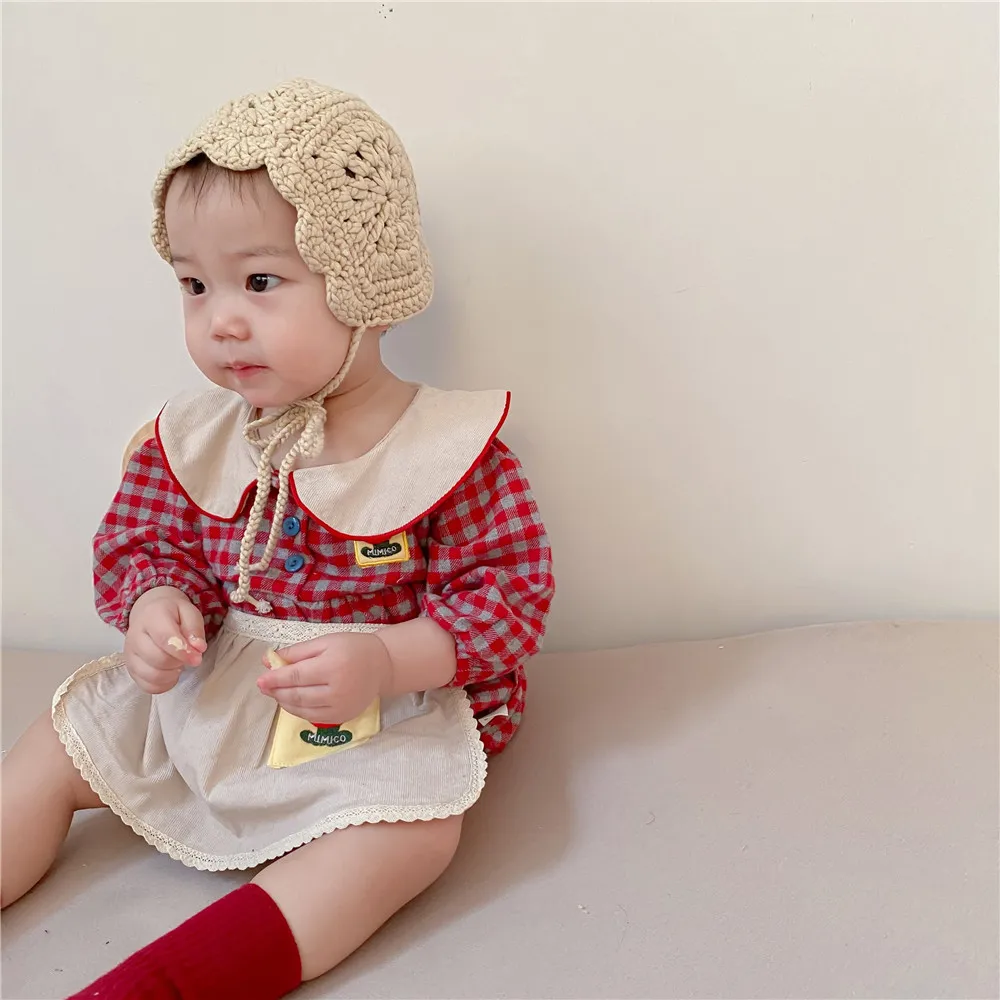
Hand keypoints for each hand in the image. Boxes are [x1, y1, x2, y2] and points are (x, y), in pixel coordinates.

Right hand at [124, 587, 206, 694]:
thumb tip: (198, 648)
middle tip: (187, 656)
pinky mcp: (130, 669)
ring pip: (151, 676)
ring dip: (172, 674)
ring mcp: (130, 654)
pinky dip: (163, 684)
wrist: (150, 614)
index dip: (183, 652)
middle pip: (158, 659)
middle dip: (179, 662)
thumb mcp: (189, 612)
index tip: (197, 657)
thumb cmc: (173, 615)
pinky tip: (170, 673)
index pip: (165, 638)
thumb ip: (195, 628)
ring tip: (178, 664)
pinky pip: (147, 686)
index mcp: (151, 617)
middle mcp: (135, 636)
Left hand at [257, 632, 392, 724]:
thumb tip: (268, 660)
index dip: (275, 679)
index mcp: (333, 666)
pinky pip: (313, 717)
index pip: (296, 676)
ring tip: (275, 693)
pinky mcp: (342, 717)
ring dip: (284, 702)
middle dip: (276, 691)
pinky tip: (292, 701)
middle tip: (263, 686)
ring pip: (302, 709)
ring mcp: (340, 707)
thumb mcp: (325, 642)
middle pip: (297, 695)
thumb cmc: (353, 648)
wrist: (382, 664)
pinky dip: (298, 710)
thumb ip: (297, 652)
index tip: (260, 679)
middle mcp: (337, 690)